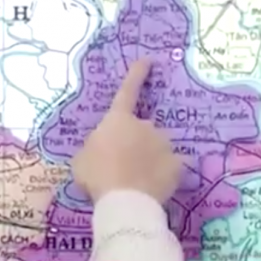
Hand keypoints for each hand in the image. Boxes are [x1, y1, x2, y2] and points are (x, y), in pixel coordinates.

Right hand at [71, 58, 181, 203]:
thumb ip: (94, 147)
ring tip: (137, 182)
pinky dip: (163, 174)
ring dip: (149, 159)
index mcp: (118, 120)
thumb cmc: (96, 175)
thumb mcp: (82, 159)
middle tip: (122, 167)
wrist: (124, 199)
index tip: (147, 61)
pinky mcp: (177, 164)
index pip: (128, 91)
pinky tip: (153, 187)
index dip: (136, 75)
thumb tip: (102, 148)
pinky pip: (170, 167)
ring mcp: (164, 143)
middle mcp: (145, 125)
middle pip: (141, 130)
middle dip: (135, 144)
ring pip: (157, 148)